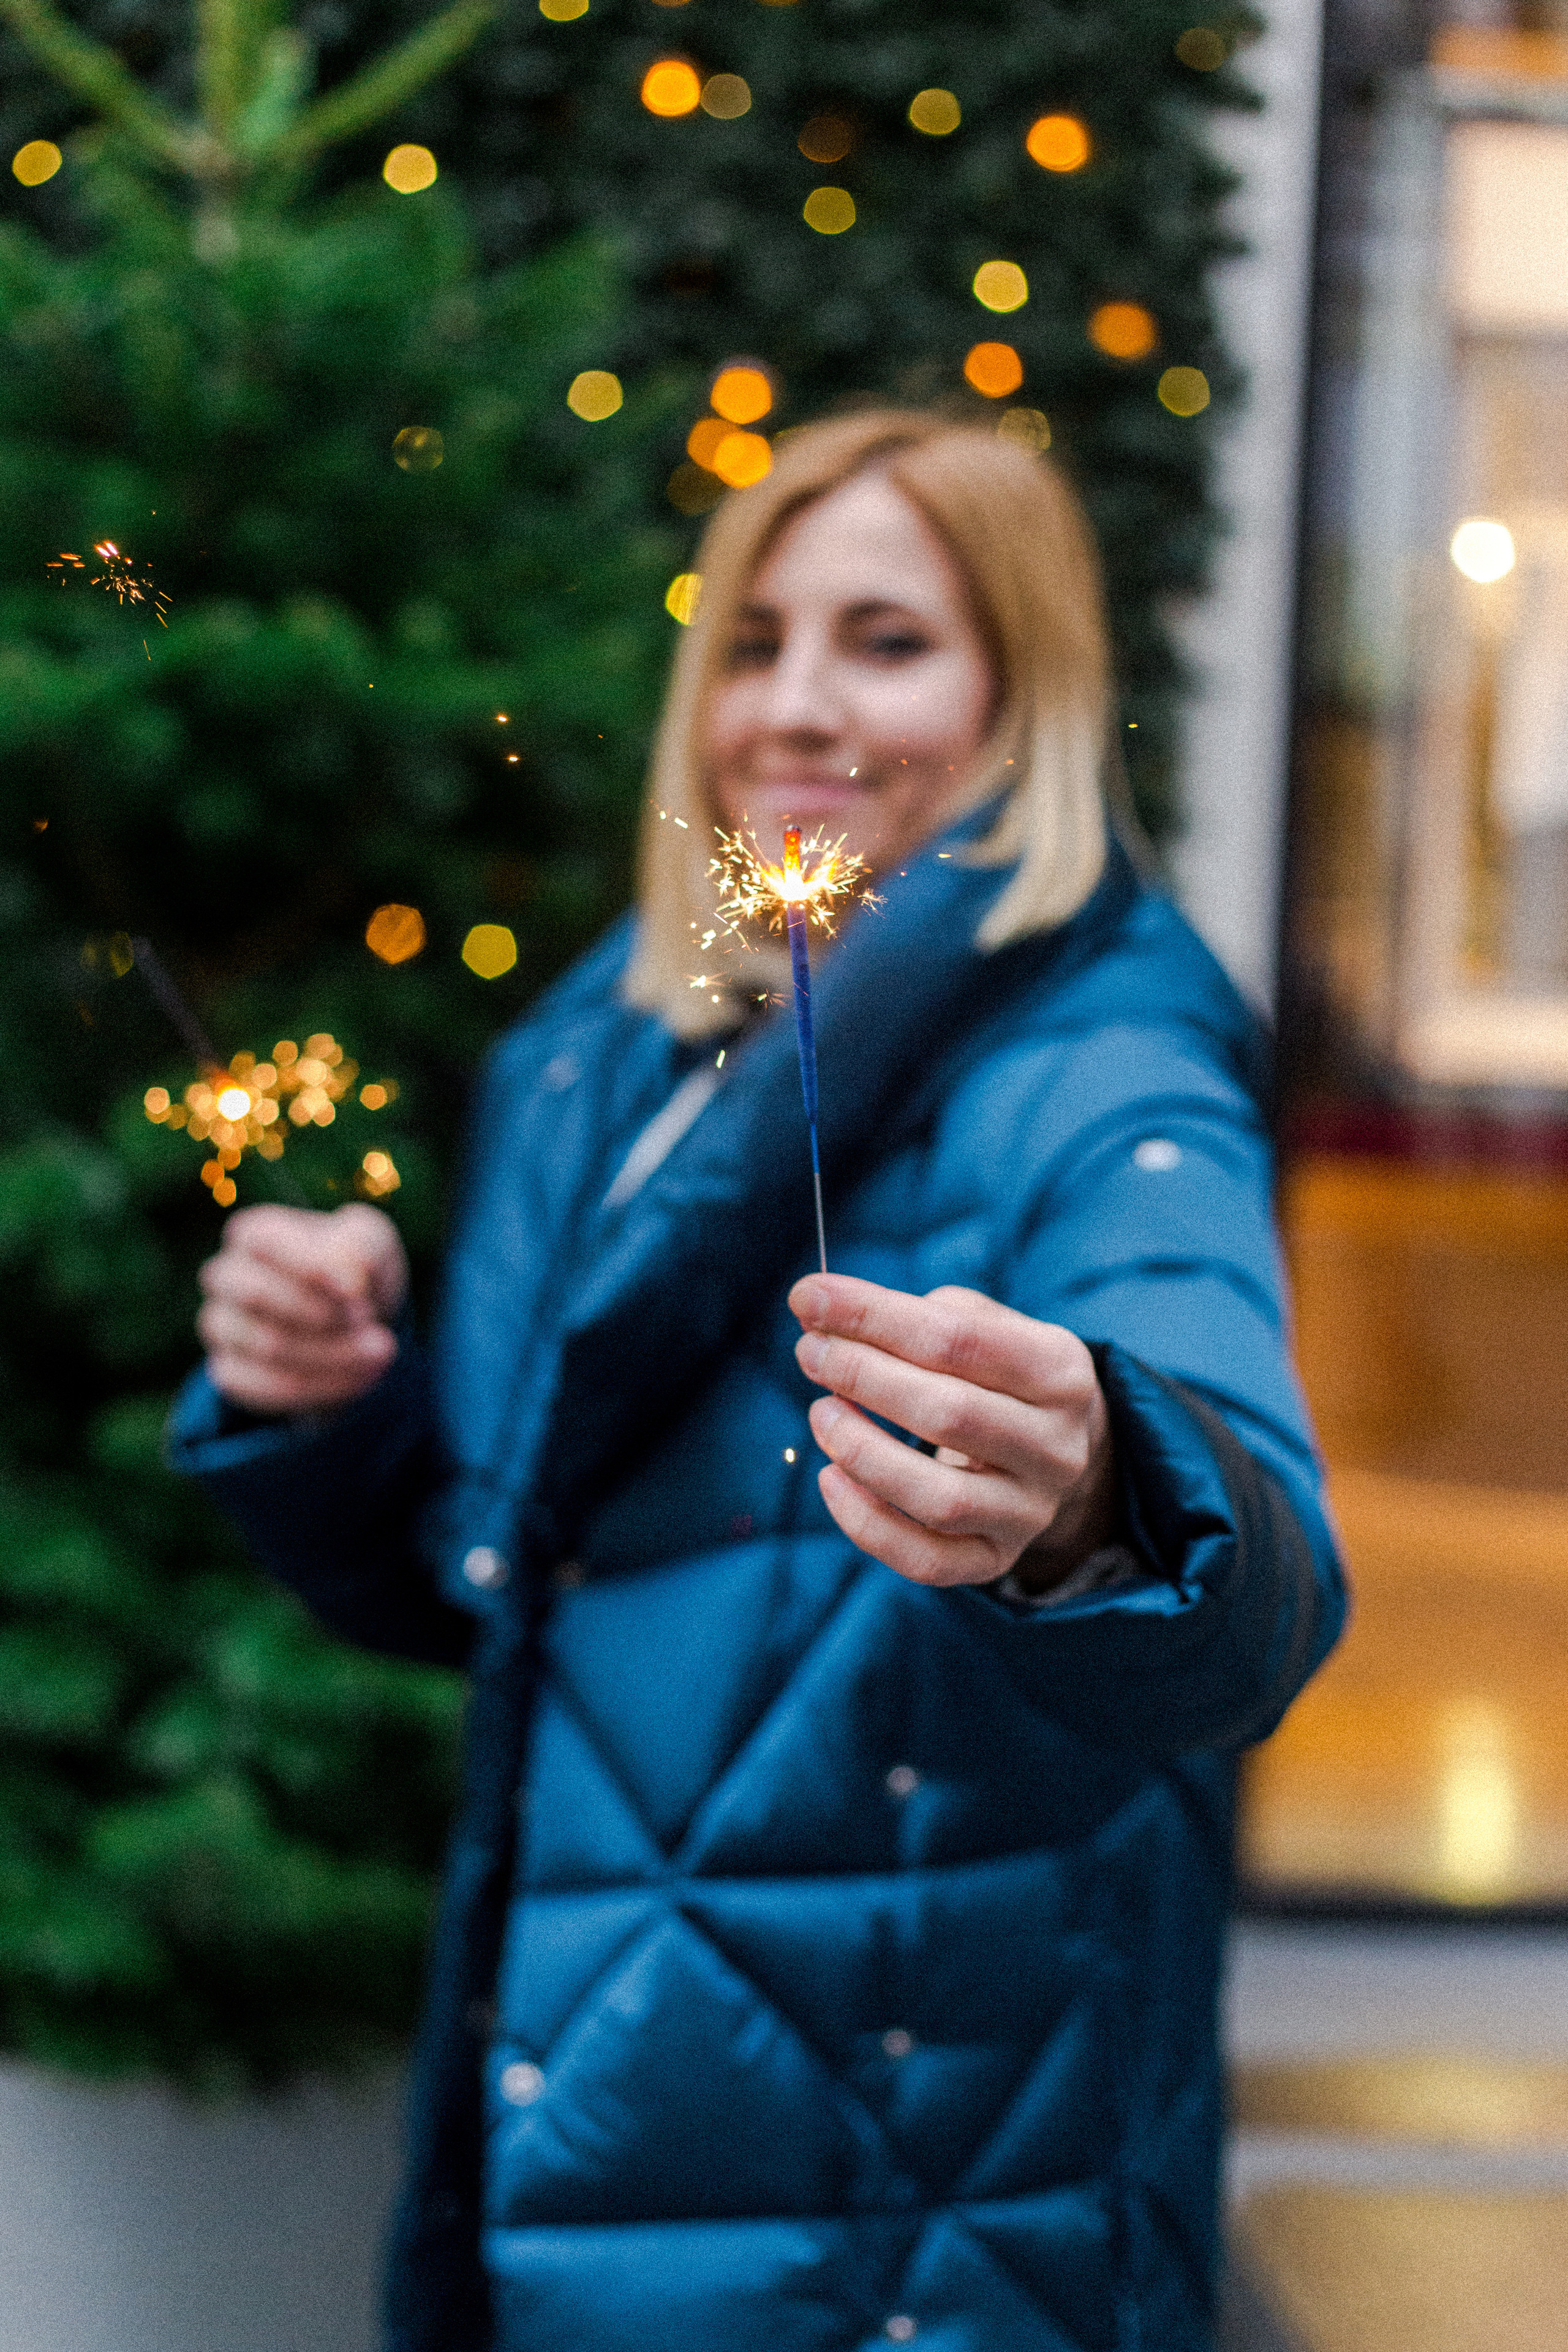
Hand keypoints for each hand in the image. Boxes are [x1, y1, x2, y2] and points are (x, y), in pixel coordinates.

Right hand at [197, 1203, 408, 1416]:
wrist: (356, 1325)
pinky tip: (361, 1378)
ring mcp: (222, 1326)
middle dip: (323, 1314)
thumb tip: (351, 1279)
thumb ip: (362, 1249)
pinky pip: (267, 1386)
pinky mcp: (230, 1373)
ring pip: (268, 1346)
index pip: (264, 1240)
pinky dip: (322, 1385)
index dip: (312, 1266)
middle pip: (256, 1294)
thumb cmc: (357, 1271)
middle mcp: (226, 1276)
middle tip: (373, 1323)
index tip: (359, 1290)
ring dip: (333, 1353)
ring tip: (380, 1353)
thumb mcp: (373, 1245)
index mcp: (254, 1233)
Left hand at [789, 1274, 1116, 1590]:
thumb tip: (816, 1310)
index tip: (809, 1295)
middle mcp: (1057, 1448)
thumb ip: (905, 1314)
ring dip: (862, 1451)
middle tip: (810, 1352)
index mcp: (1061, 1372)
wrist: (1051, 1449)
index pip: (957, 1338)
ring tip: (821, 1413)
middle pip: (949, 1412)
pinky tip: (830, 1478)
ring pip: (939, 1497)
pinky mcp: (996, 1559)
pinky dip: (865, 1523)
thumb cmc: (994, 1374)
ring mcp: (1030, 1512)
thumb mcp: (979, 1326)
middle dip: (864, 1376)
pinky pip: (924, 1559)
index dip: (874, 1315)